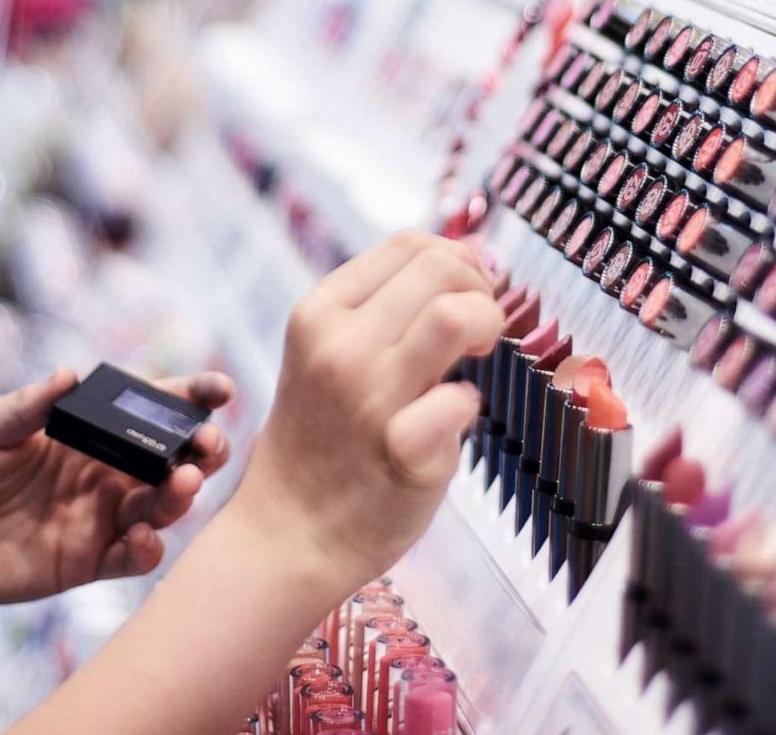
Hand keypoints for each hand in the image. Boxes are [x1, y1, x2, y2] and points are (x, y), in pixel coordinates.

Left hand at [0, 369, 233, 612]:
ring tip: (182, 483)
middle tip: (206, 444)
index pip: (154, 407)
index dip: (192, 396)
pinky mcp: (91, 560)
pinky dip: (148, 547)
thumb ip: (26, 406)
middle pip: (176, 457)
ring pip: (164, 505)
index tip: (218, 389)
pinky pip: (135, 556)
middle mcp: (109, 471)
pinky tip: (143, 536)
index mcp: (93, 431)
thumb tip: (70, 374)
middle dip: (203, 448)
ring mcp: (104, 516)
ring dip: (181, 494)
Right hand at [228, 230, 503, 584]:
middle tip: (479, 331)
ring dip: (486, 327)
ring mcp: (367, 398)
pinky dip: (468, 406)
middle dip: (480, 290)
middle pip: (440, 268)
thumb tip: (469, 255)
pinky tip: (452, 422)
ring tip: (477, 357)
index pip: (407, 243)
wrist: (290, 533)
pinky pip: (461, 400)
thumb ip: (386, 308)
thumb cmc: (325, 440)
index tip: (466, 294)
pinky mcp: (400, 450)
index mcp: (318, 312)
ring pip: (455, 315)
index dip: (456, 258)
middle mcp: (338, 346)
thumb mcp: (330, 354)